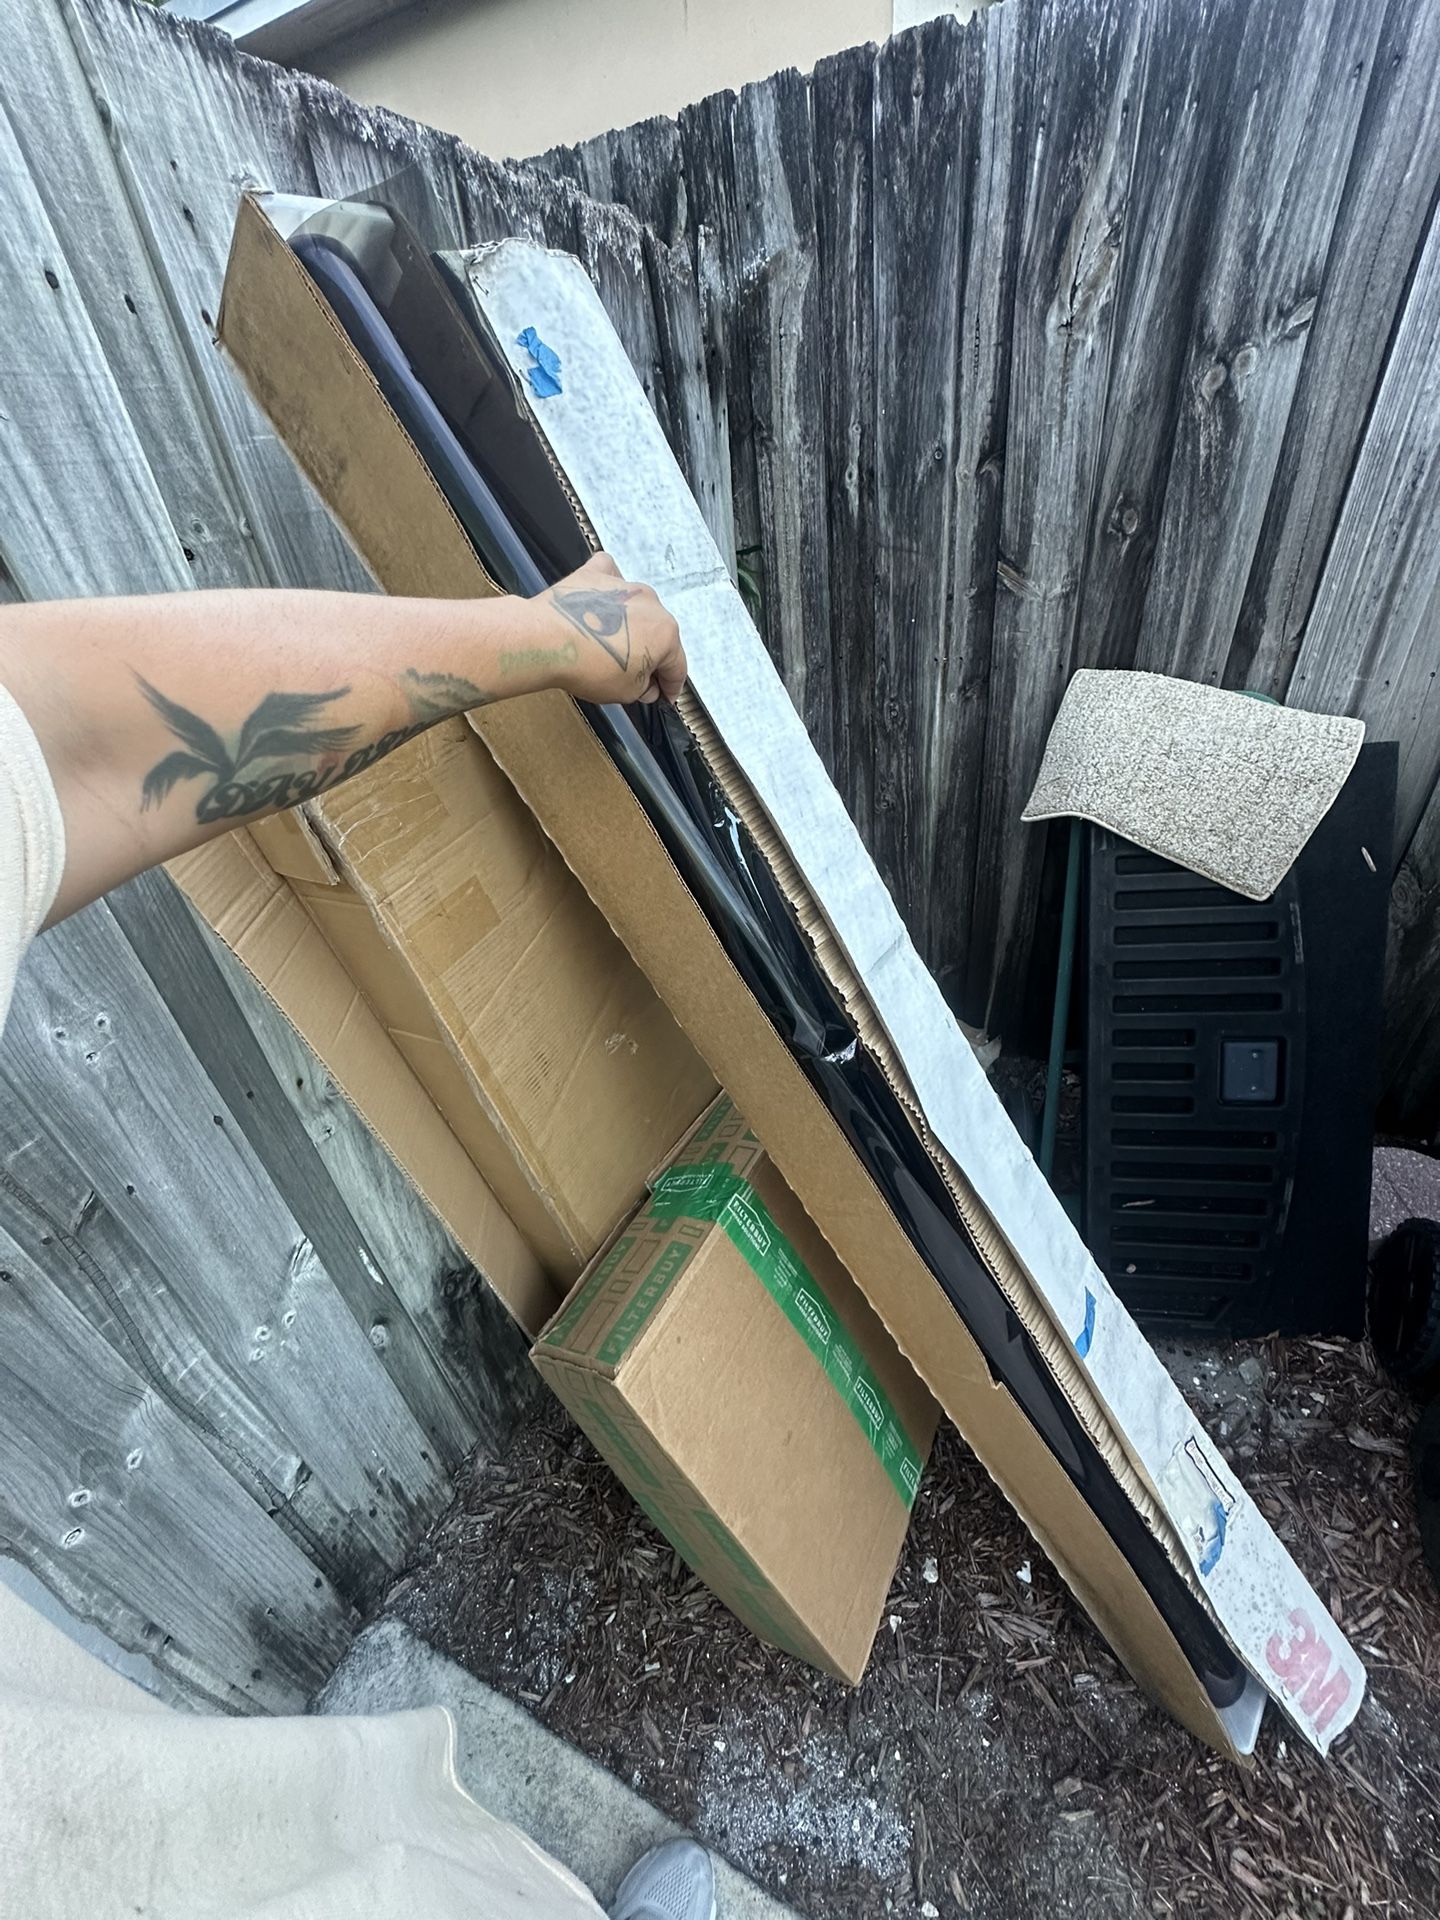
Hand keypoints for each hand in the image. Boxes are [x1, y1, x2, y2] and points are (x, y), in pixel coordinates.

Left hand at [525, 553, 686, 705]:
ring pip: (636, 608)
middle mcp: (650, 604)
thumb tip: (646, 686)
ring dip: (630, 626)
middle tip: (636, 677)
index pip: (677, 665)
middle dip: (650, 656)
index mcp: (666, 634)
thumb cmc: (586, 665)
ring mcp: (623, 586)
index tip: (664, 694)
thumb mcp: (626, 693)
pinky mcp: (596, 576)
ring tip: (610, 647)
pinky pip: (610, 576)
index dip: (671, 686)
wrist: (547, 641)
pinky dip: (610, 588)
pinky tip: (602, 601)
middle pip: (658, 635)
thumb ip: (644, 689)